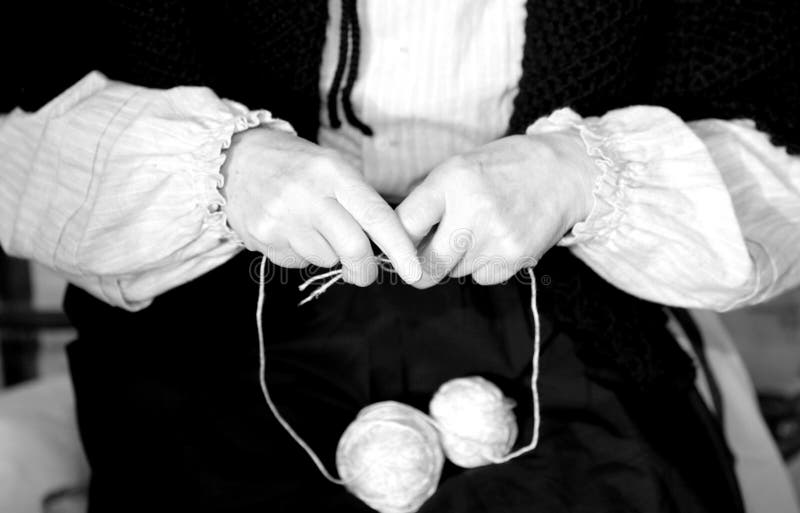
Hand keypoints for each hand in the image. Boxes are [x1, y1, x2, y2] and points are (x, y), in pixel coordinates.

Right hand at [221, 127, 420, 285]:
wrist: (235, 161)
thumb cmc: (297, 167)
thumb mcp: (332, 168)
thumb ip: (360, 203)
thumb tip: (392, 246)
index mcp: (333, 172)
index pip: (375, 215)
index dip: (399, 248)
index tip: (414, 270)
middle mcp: (307, 194)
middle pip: (353, 247)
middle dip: (365, 268)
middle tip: (365, 272)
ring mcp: (282, 218)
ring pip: (326, 259)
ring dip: (329, 255)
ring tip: (312, 229)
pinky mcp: (264, 237)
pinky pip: (299, 261)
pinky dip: (303, 254)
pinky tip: (291, 231)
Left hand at [396, 131, 596, 287]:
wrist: (562, 172)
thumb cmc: (502, 169)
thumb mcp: (458, 169)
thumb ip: (428, 204)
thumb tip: (400, 248)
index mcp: (451, 180)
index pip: (404, 226)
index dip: (396, 243)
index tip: (397, 249)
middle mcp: (472, 209)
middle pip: (427, 265)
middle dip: (422, 269)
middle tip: (426, 260)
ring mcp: (496, 236)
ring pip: (455, 272)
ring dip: (458, 261)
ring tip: (479, 231)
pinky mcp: (515, 257)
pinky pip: (482, 278)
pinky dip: (484, 267)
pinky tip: (498, 240)